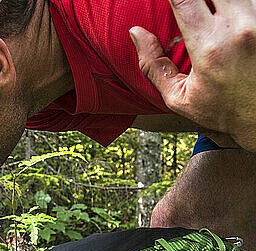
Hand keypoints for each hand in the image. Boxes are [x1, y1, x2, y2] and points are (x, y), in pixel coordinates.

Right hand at [129, 0, 255, 150]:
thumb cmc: (223, 111)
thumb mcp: (178, 97)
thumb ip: (153, 64)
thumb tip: (136, 33)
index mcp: (209, 47)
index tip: (169, 0)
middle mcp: (240, 29)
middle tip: (191, 7)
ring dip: (223, 2)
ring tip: (213, 16)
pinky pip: (253, 3)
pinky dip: (241, 6)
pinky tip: (232, 19)